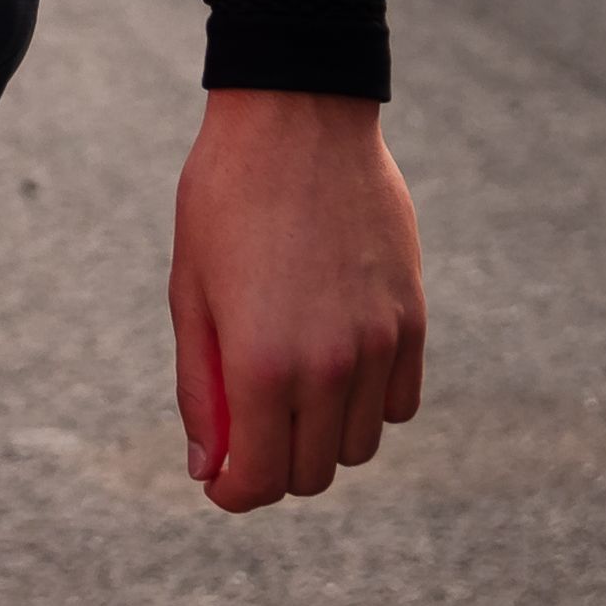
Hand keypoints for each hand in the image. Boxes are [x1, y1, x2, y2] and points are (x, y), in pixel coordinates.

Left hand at [169, 89, 423, 510]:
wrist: (297, 114)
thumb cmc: (226, 195)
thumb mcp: (191, 288)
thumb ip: (199, 386)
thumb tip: (206, 467)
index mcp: (261, 362)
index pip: (259, 478)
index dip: (234, 491)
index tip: (220, 479)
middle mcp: (328, 366)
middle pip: (313, 472)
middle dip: (275, 466)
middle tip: (250, 430)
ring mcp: (379, 344)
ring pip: (360, 445)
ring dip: (324, 436)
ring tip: (290, 386)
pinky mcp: (413, 318)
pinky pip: (400, 402)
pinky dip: (370, 403)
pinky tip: (337, 364)